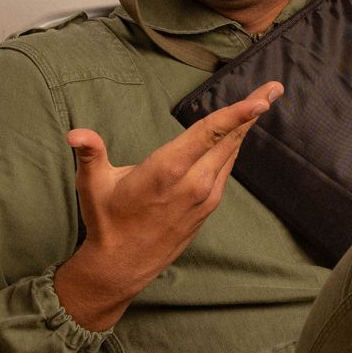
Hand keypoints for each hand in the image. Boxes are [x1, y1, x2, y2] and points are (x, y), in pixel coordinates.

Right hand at [53, 81, 283, 330]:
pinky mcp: (208, 205)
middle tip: (275, 87)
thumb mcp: (92, 186)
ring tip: (263, 101)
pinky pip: (226, 168)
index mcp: (168, 172)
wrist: (123, 265)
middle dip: (254, 111)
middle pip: (230, 139)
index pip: (209, 135)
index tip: (262, 100)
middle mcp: (194, 183)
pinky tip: (239, 133)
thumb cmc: (107, 221)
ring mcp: (205, 196)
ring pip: (231, 153)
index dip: (236, 115)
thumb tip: (75, 134)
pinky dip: (234, 146)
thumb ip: (90, 154)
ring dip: (247, 126)